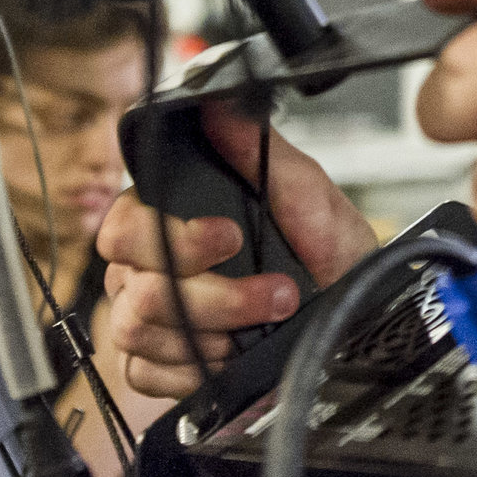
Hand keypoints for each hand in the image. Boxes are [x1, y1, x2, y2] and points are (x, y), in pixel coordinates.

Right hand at [97, 107, 377, 399]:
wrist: (354, 310)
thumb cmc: (328, 247)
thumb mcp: (305, 192)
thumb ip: (257, 148)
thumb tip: (219, 103)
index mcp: (172, 218)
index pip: (122, 224)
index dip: (168, 236)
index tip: (230, 238)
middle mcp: (150, 267)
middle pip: (129, 283)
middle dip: (209, 294)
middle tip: (274, 291)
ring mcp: (151, 318)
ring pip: (136, 329)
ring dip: (215, 328)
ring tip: (267, 317)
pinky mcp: (159, 365)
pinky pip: (143, 372)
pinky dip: (193, 367)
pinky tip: (231, 353)